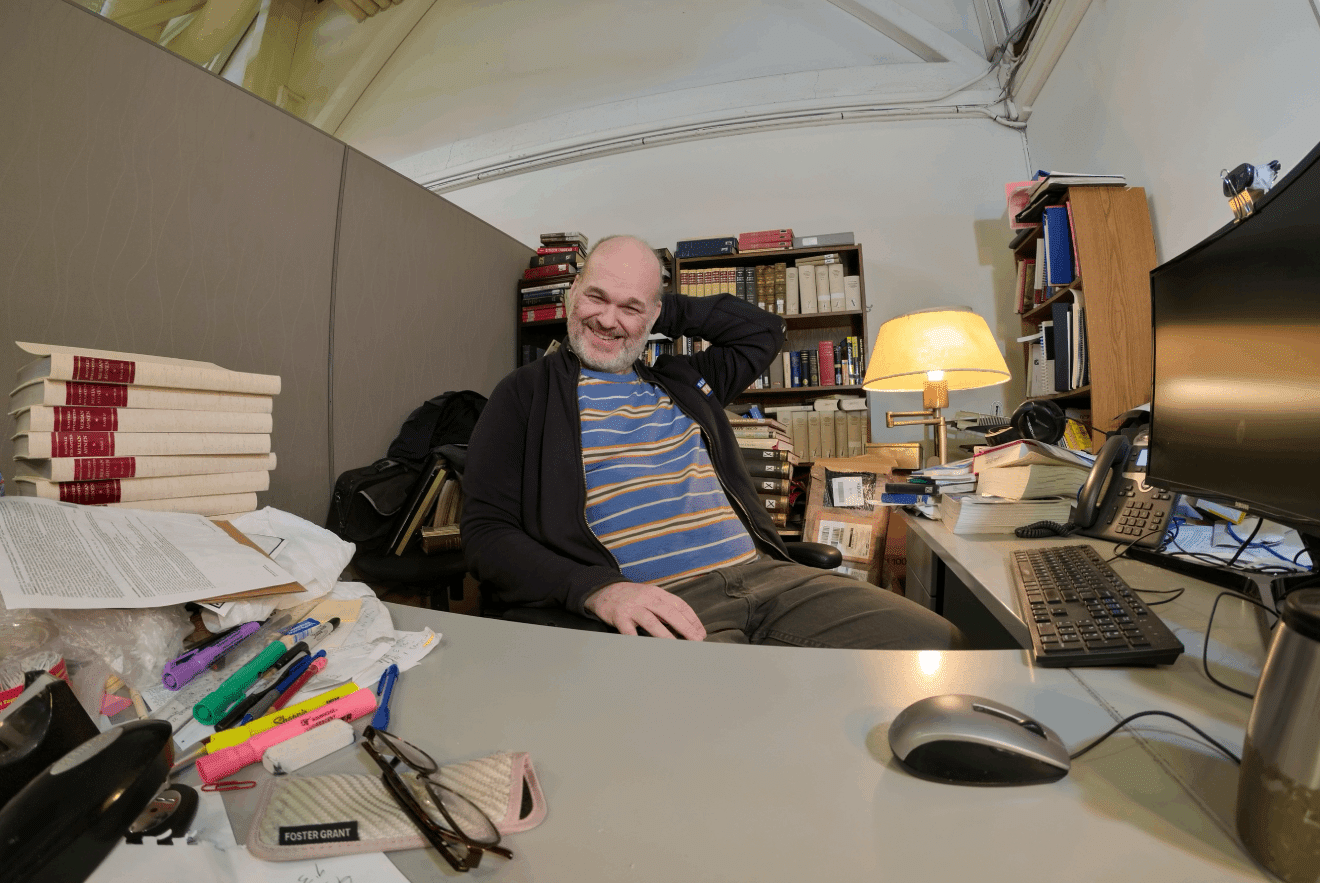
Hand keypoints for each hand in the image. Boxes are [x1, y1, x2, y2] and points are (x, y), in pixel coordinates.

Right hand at [584, 582, 706, 640]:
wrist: (604, 590)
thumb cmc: (632, 597)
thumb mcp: (650, 596)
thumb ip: (665, 609)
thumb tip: (686, 626)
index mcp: (657, 593)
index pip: (679, 605)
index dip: (692, 619)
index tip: (701, 633)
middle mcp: (646, 598)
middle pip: (669, 612)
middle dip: (685, 627)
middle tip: (696, 640)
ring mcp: (632, 608)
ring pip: (651, 622)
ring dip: (666, 635)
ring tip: (677, 646)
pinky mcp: (619, 617)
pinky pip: (629, 632)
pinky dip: (638, 641)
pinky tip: (647, 650)